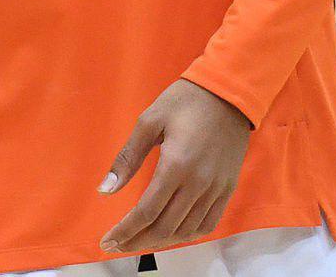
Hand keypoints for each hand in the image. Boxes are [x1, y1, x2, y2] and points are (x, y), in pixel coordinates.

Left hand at [99, 79, 251, 253]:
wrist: (230, 91)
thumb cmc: (186, 101)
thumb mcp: (149, 121)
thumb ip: (127, 159)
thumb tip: (104, 190)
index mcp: (176, 165)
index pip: (146, 213)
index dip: (124, 232)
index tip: (107, 241)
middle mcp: (198, 183)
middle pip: (164, 228)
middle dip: (137, 241)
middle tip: (118, 244)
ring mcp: (216, 187)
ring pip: (186, 230)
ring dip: (160, 241)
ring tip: (140, 239)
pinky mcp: (228, 187)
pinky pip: (209, 223)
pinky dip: (188, 234)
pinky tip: (172, 232)